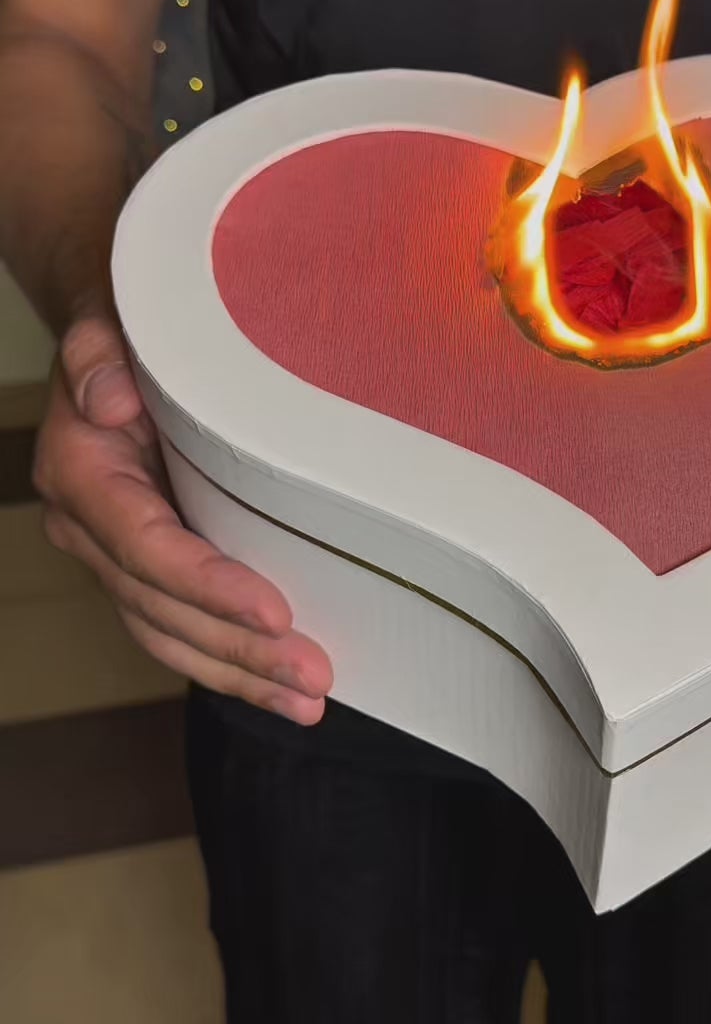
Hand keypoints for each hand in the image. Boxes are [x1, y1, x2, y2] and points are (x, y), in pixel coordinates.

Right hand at [34, 312, 332, 721]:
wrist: (119, 336)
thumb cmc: (130, 325)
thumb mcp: (110, 321)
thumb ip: (97, 354)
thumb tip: (107, 401)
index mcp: (83, 473)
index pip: (146, 547)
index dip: (208, 585)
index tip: (274, 611)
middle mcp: (91, 527)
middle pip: (164, 609)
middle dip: (239, 649)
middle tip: (314, 676)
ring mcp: (118, 556)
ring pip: (172, 634)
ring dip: (241, 675)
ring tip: (310, 703)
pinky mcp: (151, 569)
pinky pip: (184, 628)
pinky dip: (234, 663)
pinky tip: (284, 689)